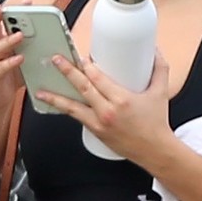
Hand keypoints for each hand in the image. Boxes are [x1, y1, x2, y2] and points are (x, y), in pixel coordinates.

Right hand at [0, 5, 26, 116]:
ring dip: (8, 40)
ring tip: (19, 35)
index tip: (27, 1)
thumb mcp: (24, 58)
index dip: (15, 9)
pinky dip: (10, 63)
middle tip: (2, 8)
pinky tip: (19, 58)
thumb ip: (35, 47)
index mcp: (1, 40)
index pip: (5, 20)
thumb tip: (59, 40)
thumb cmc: (11, 76)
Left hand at [36, 48, 174, 167]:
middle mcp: (107, 111)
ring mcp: (99, 123)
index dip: (87, 66)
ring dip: (55, 97)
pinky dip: (63, 110)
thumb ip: (159, 68)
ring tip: (41, 89)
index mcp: (122, 99)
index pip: (98, 78)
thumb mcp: (160, 92)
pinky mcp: (95, 131)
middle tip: (56, 60)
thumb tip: (155, 50)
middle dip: (67, 72)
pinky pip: (76, 117)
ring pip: (73, 107)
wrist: (154, 150)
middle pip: (83, 87)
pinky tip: (53, 104)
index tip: (81, 57)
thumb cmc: (156, 123)